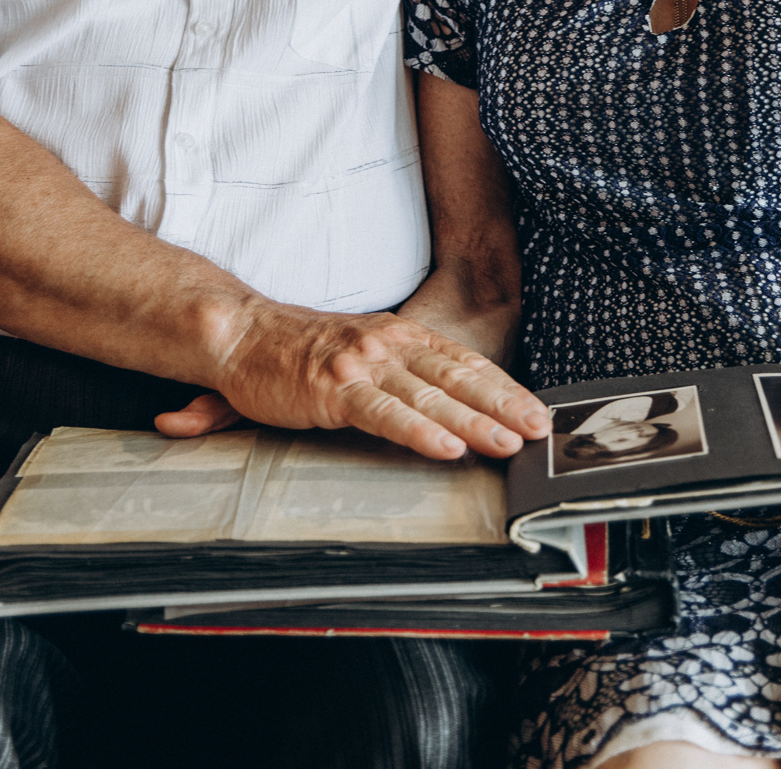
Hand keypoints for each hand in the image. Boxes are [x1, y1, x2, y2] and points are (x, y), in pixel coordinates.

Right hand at [154, 302, 551, 461]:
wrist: (241, 334)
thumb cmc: (299, 352)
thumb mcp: (361, 355)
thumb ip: (400, 380)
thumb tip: (446, 410)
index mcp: (400, 336)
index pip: (464, 363)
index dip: (504, 388)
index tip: (534, 412)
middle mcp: (389, 344)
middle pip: (459, 378)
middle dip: (503, 406)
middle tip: (538, 431)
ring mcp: (364, 365)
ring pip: (431, 396)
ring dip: (474, 422)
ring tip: (506, 443)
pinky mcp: (336, 389)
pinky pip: (386, 413)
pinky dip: (419, 431)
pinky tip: (446, 447)